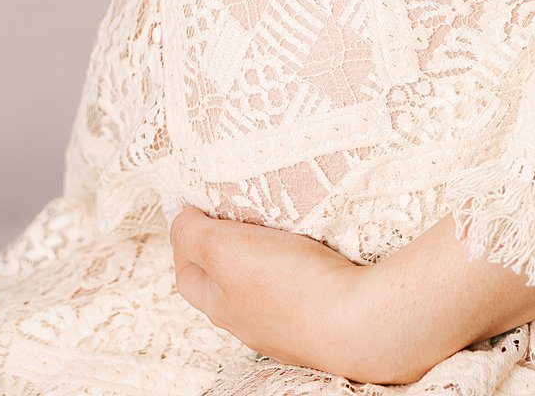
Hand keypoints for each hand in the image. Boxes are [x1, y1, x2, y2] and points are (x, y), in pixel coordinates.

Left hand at [169, 209, 416, 384]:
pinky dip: (297, 267)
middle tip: (232, 212)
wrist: (357, 323)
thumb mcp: (225, 250)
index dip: (185, 241)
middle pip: (224, 282)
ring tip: (273, 225)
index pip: (188, 274)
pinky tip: (311, 250)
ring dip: (262, 257)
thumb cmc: (290, 286)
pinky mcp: (322, 316)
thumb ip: (194, 235)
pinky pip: (299, 288)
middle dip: (222, 247)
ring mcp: (287, 324)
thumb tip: (178, 221)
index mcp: (221, 306)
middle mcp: (250, 321)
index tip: (193, 209)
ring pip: (262, 286)